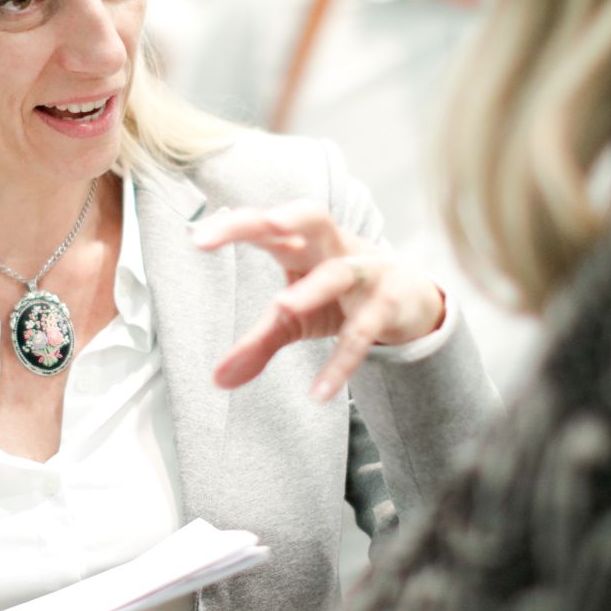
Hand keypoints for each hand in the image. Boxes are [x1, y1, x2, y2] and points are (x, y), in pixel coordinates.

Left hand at [192, 201, 444, 401]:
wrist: (414, 300)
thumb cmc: (341, 297)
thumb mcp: (296, 318)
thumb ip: (258, 343)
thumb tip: (217, 380)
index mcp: (305, 242)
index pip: (267, 226)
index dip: (235, 226)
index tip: (197, 238)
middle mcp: (336, 248)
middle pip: (311, 218)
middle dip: (283, 218)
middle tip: (261, 224)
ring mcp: (366, 273)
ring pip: (339, 273)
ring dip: (311, 288)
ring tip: (281, 307)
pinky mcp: (389, 305)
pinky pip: (362, 334)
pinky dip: (341, 363)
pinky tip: (319, 392)